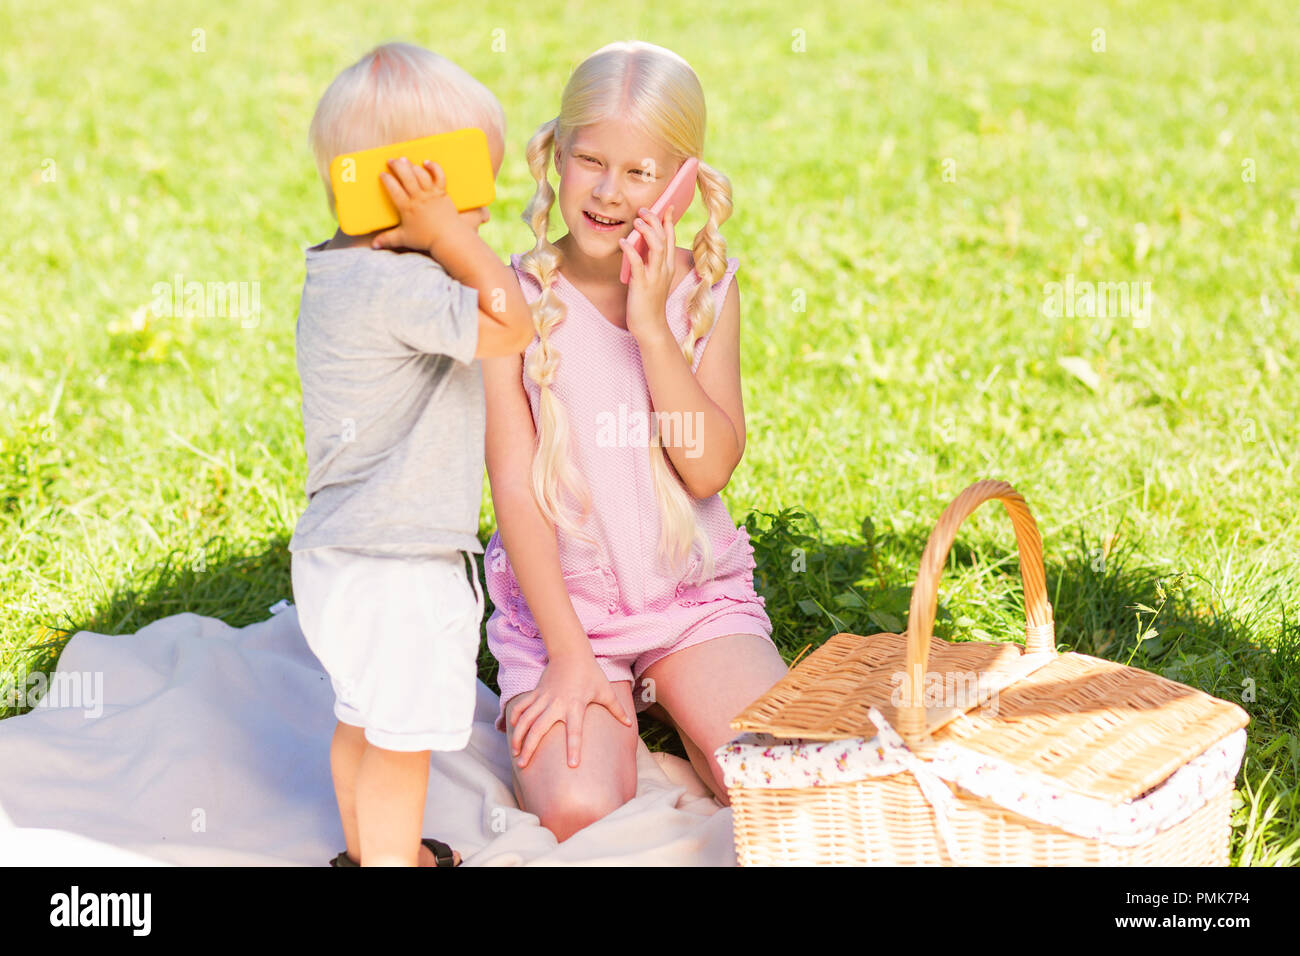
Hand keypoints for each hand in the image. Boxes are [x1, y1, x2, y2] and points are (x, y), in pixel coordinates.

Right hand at [371, 157, 463, 253]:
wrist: (448, 239)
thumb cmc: (426, 239)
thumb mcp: (404, 239)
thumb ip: (387, 239)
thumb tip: (373, 246)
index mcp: (407, 207)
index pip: (393, 188)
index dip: (387, 179)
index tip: (382, 174)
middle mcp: (418, 198)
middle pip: (406, 176)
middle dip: (397, 166)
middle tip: (391, 161)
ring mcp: (431, 194)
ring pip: (420, 174)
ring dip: (411, 165)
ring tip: (404, 160)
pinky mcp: (442, 193)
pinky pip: (439, 176)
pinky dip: (433, 167)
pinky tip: (427, 162)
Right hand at [507, 651, 633, 768]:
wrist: (571, 652)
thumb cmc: (591, 673)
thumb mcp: (605, 691)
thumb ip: (616, 709)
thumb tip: (629, 724)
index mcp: (575, 706)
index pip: (575, 731)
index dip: (574, 748)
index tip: (572, 765)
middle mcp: (556, 704)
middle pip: (539, 729)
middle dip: (529, 747)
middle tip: (522, 765)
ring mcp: (544, 698)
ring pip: (526, 720)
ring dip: (518, 736)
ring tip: (515, 753)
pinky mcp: (536, 693)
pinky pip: (522, 707)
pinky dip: (515, 718)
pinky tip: (510, 730)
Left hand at [618, 204, 674, 343]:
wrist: (650, 327)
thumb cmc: (648, 303)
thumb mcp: (651, 279)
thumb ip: (647, 262)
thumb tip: (637, 245)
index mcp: (667, 266)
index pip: (670, 238)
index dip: (668, 220)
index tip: (666, 205)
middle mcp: (664, 269)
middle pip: (664, 238)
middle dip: (655, 221)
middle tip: (644, 209)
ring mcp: (655, 277)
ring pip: (656, 247)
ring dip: (647, 232)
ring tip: (637, 220)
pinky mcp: (643, 285)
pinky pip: (638, 264)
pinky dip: (631, 251)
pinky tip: (623, 242)